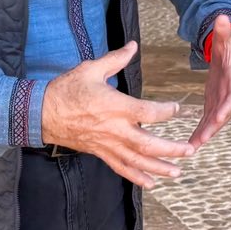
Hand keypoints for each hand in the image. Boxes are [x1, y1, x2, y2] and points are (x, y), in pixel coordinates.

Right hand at [38, 42, 188, 187]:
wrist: (40, 113)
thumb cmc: (66, 90)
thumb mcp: (90, 69)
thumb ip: (116, 59)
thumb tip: (134, 45)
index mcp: (115, 106)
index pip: (148, 112)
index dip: (167, 112)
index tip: (178, 109)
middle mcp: (114, 129)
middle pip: (148, 144)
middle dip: (171, 149)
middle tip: (190, 150)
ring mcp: (107, 144)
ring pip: (137, 161)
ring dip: (159, 168)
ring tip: (177, 172)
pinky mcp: (100, 153)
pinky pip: (121, 168)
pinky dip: (136, 177)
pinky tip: (151, 184)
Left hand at [190, 16, 230, 148]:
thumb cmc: (229, 46)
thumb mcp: (225, 38)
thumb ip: (224, 31)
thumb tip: (223, 17)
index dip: (227, 107)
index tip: (219, 117)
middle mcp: (230, 96)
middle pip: (223, 115)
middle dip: (212, 129)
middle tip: (200, 141)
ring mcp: (222, 102)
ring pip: (214, 122)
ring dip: (204, 135)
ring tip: (190, 149)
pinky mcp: (213, 104)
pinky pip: (207, 121)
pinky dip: (199, 132)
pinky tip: (188, 144)